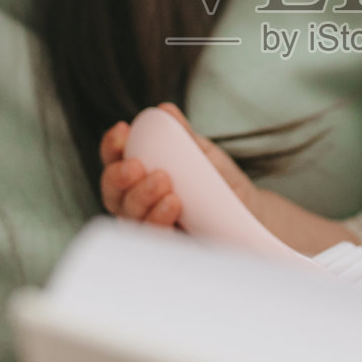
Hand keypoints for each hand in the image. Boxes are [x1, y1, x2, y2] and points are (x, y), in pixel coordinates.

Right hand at [98, 103, 258, 226]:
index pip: (114, 161)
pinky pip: (153, 240)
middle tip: (136, 166)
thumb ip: (182, 136)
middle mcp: (138, 203)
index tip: (122, 131)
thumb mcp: (203, 153)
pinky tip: (173, 204)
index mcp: (141, 175)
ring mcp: (150, 228)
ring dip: (140, 198)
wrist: (250, 214)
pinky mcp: (167, 250)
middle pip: (112, 194)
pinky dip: (158, 220)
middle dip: (118, 178)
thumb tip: (165, 110)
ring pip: (128, 218)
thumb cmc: (219, 182)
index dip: (111, 147)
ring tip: (164, 183)